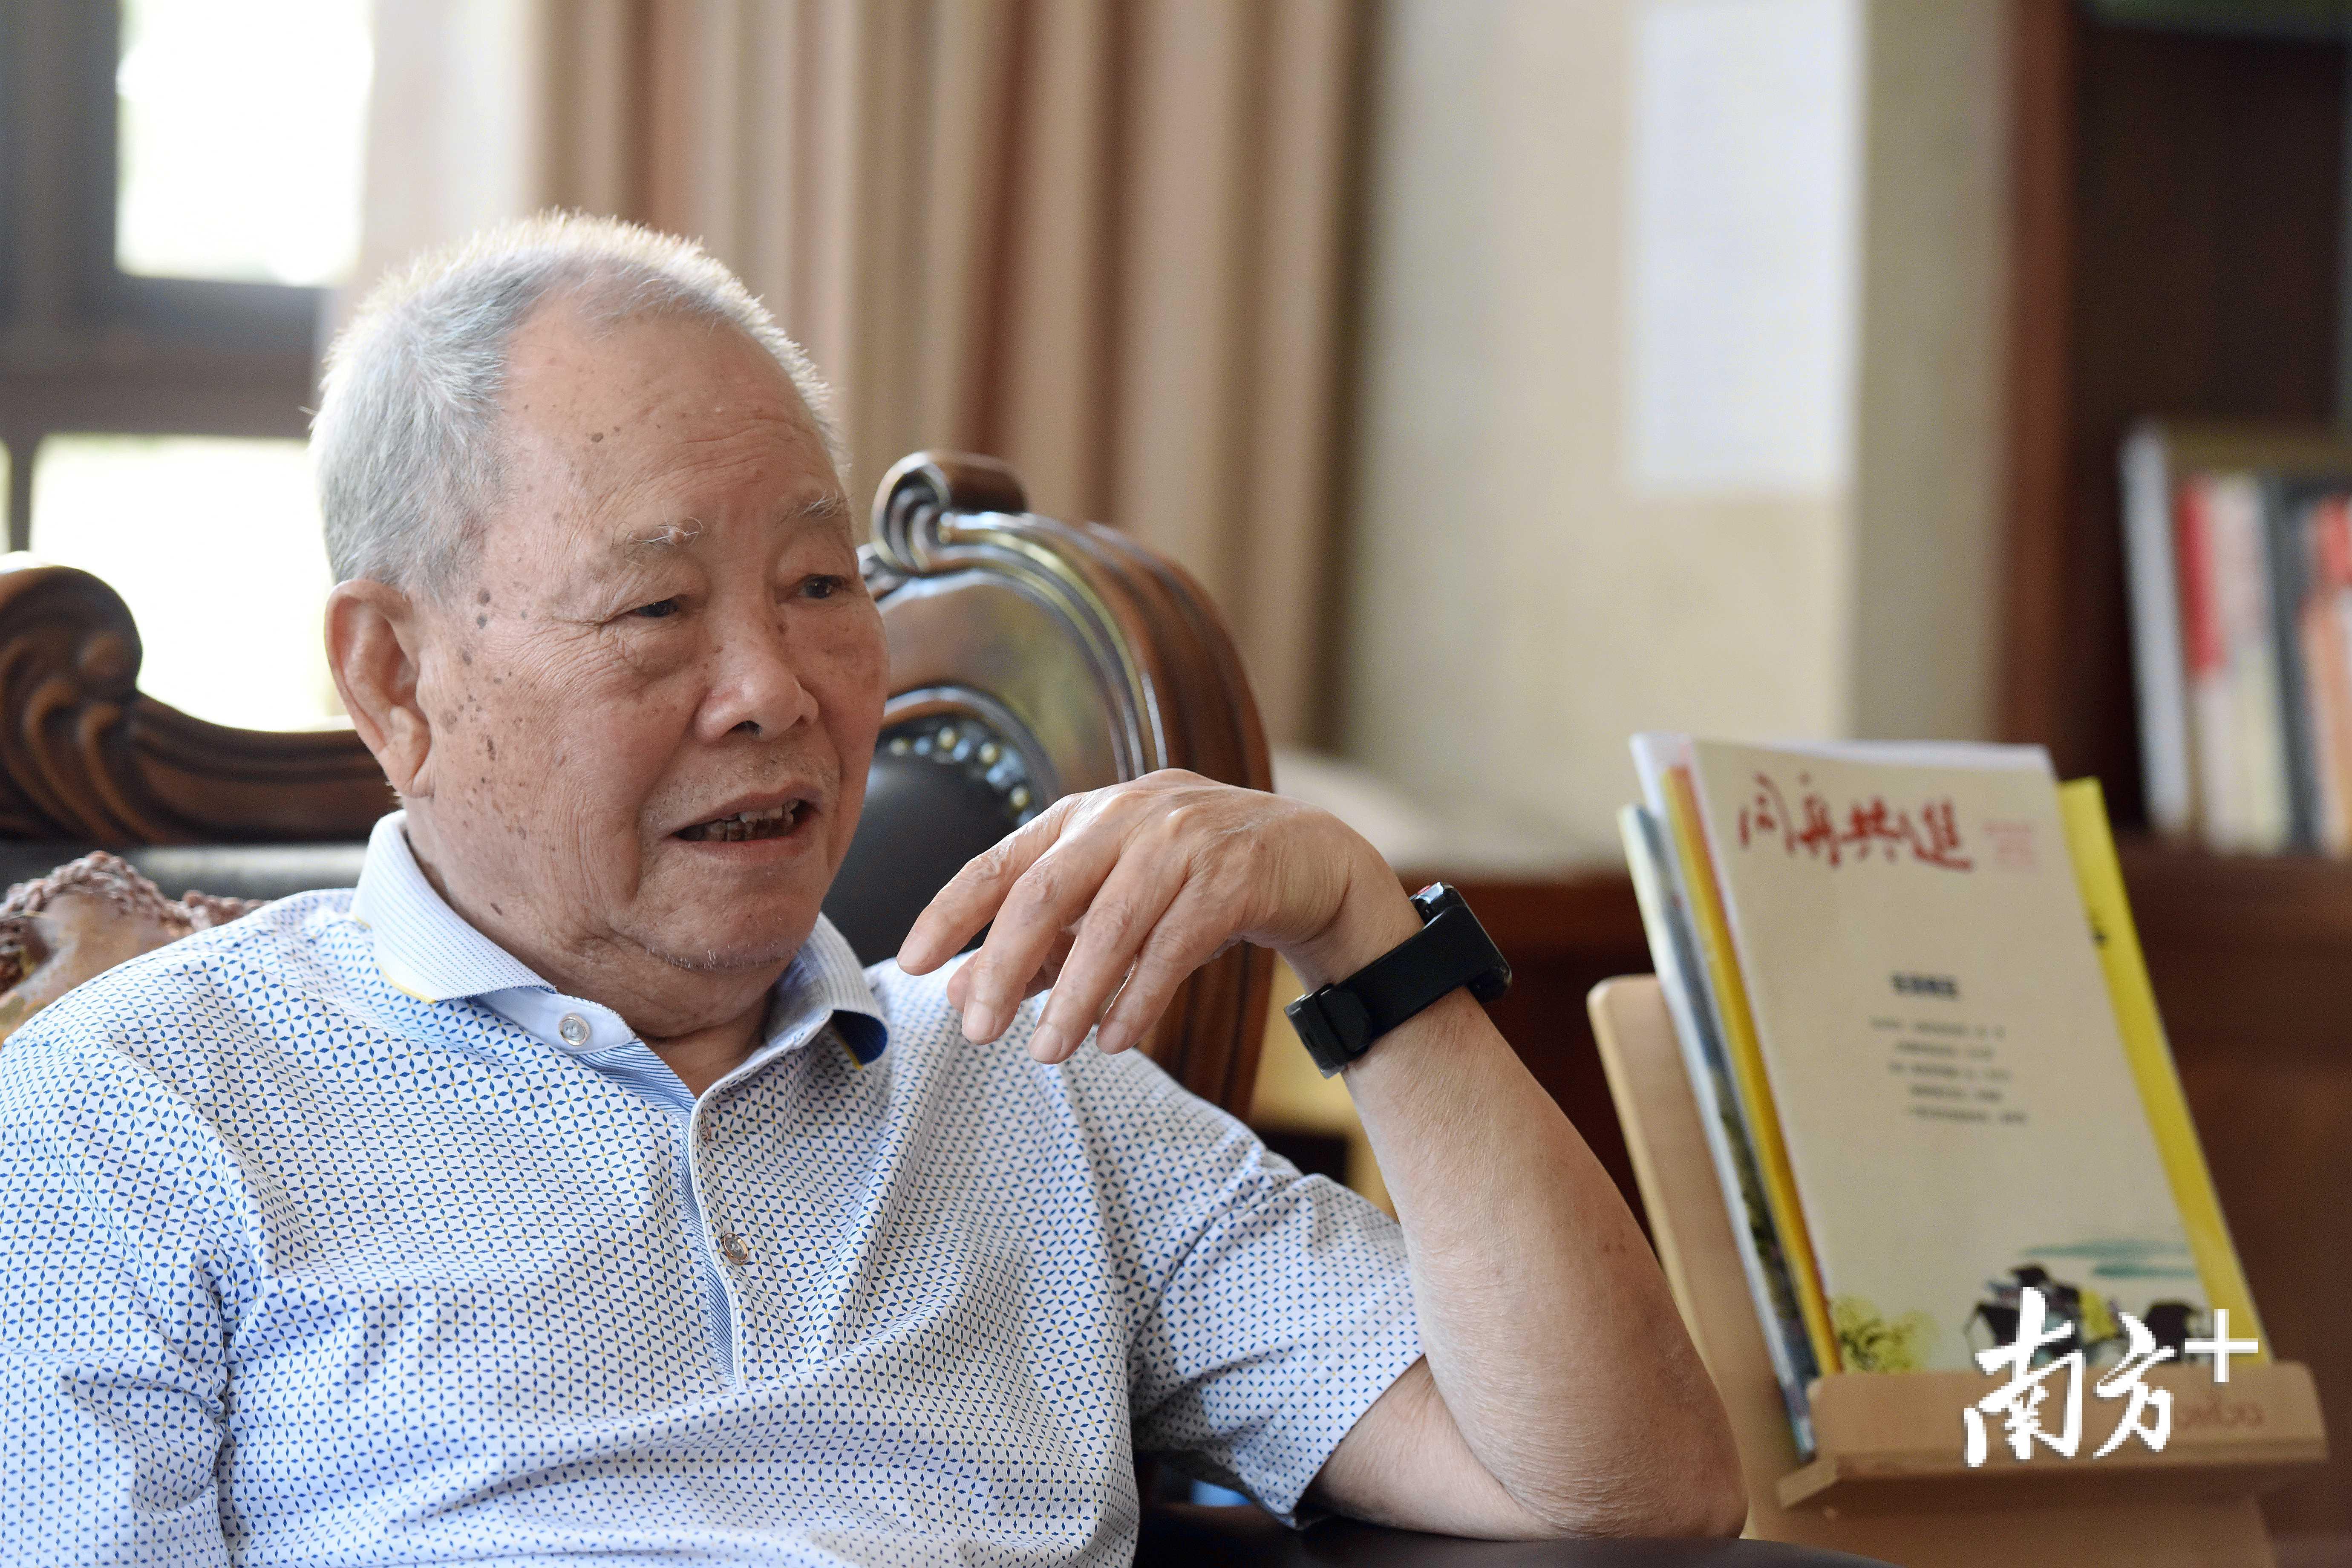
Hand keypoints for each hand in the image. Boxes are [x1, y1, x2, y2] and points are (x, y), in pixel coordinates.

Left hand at [896, 770, 1419, 1062]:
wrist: (1308, 858)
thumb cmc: (1193, 880)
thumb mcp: (1113, 900)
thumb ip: (1046, 943)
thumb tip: (967, 993)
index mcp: (1084, 815)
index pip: (1001, 861)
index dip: (951, 911)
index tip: (912, 963)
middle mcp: (1127, 816)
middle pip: (1046, 891)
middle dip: (1004, 965)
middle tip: (978, 1031)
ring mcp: (1184, 840)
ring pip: (1111, 925)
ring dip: (1073, 997)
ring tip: (1046, 1052)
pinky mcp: (1234, 876)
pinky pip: (1175, 945)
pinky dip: (1140, 998)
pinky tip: (1116, 1039)